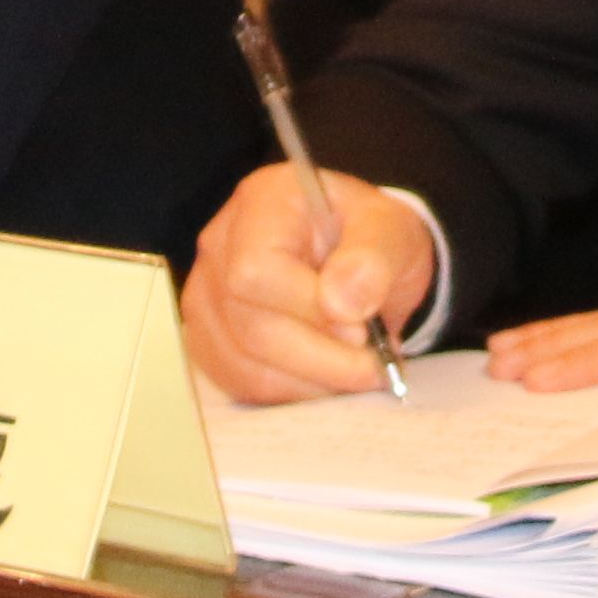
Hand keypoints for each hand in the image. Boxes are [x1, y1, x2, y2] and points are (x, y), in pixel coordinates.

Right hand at [178, 160, 438, 404]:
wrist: (358, 258)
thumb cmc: (370, 238)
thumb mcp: (392, 229)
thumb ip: (374, 257)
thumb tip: (342, 304)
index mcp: (262, 203)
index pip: (255, 271)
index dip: (307, 311)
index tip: (362, 329)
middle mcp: (220, 245)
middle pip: (249, 326)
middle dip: (322, 359)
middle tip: (375, 365)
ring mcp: (206, 295)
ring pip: (244, 366)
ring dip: (312, 383)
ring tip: (358, 370)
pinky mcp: (209, 339)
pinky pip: (242, 385)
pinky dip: (293, 394)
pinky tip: (328, 377)